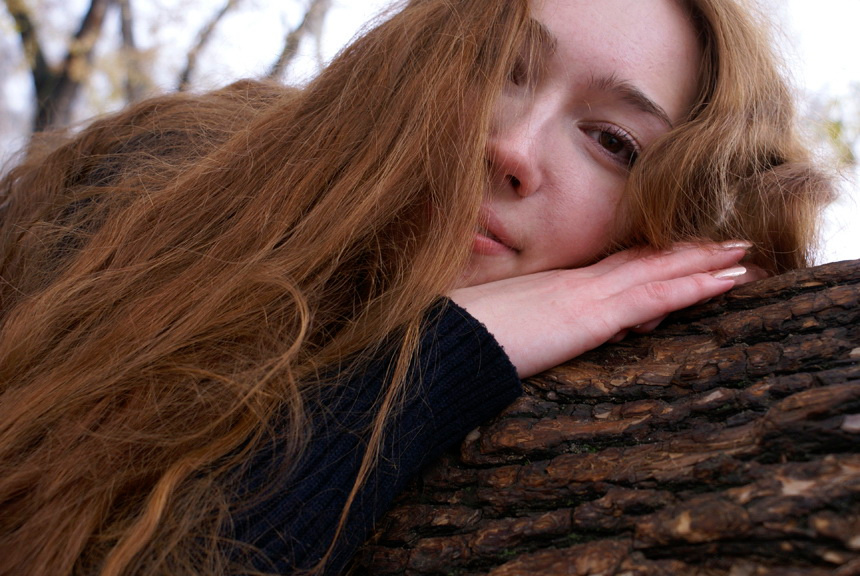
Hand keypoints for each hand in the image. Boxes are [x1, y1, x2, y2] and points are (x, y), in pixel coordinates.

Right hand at [449, 242, 764, 377]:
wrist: (446, 342)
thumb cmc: (459, 337)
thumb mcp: (496, 328)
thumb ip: (523, 325)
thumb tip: (538, 332)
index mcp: (554, 286)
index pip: (614, 269)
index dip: (651, 258)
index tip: (680, 252)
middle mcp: (576, 281)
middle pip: (643, 260)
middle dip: (687, 250)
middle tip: (729, 242)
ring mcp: (586, 294)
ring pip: (658, 270)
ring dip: (704, 261)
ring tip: (744, 254)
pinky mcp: (591, 315)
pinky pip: (654, 295)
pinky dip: (694, 285)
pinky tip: (727, 280)